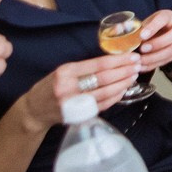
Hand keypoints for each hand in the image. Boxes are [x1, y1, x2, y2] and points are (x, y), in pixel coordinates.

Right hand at [19, 54, 140, 131]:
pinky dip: (115, 97)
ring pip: (105, 93)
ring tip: (133, 76)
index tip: (132, 56)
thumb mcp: (63, 71)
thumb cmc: (51, 86)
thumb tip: (114, 60)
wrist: (34, 110)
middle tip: (137, 66)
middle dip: (124, 71)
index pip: (97, 65)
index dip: (118, 61)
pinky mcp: (77, 115)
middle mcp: (68, 87)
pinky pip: (102, 105)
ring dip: (123, 84)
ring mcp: (73, 103)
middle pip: (103, 78)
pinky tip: (123, 89)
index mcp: (65, 72)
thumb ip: (85, 67)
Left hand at [135, 10, 171, 71]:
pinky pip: (169, 59)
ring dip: (155, 57)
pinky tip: (143, 67)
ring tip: (140, 61)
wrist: (165, 36)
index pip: (163, 19)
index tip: (141, 36)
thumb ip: (132, 28)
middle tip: (142, 50)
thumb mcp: (143, 25)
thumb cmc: (150, 29)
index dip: (153, 28)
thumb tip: (119, 28)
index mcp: (167, 16)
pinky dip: (155, 64)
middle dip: (157, 44)